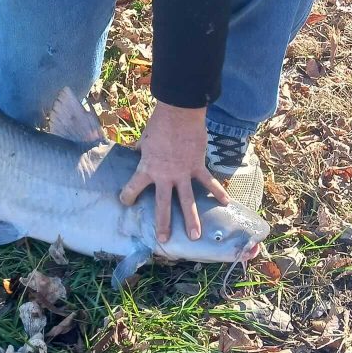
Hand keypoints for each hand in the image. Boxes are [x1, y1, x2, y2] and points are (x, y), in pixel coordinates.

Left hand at [119, 101, 229, 242]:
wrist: (179, 113)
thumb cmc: (158, 125)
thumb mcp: (143, 139)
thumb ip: (140, 150)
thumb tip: (134, 151)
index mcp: (147, 169)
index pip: (132, 188)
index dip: (127, 196)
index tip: (125, 201)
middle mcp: (165, 176)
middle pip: (163, 205)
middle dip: (163, 223)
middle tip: (164, 239)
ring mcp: (183, 173)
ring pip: (187, 201)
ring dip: (192, 219)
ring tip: (194, 236)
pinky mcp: (198, 166)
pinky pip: (208, 182)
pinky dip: (218, 192)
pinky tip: (226, 203)